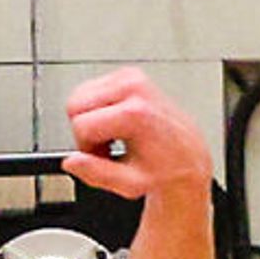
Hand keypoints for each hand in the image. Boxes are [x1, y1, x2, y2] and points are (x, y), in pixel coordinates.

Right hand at [62, 68, 211, 202]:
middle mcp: (133, 88)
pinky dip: (98, 109)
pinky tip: (117, 125)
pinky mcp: (129, 75)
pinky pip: (91, 90)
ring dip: (91, 120)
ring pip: (80, 95)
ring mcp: (132, 78)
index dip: (86, 148)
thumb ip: (97, 174)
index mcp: (134, 112)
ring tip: (114, 136)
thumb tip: (72, 162)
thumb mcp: (129, 183)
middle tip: (107, 147)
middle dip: (84, 130)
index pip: (81, 125)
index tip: (104, 157)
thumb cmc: (165, 169)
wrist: (187, 156)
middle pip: (75, 105)